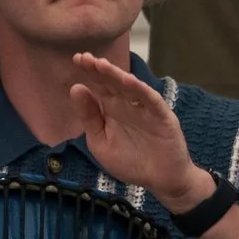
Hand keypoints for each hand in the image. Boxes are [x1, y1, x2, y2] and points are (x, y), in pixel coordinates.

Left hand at [69, 53, 205, 207]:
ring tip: (102, 65)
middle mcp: (128, 104)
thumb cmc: (130, 161)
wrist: (160, 181)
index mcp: (112, 109)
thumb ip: (89, 117)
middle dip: (99, 70)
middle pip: (112, 83)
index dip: (89, 72)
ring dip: (117, 76)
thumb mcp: (100, 142)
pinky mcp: (162, 117)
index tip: (76, 59)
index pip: (99, 86)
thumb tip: (76, 88)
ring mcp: (146, 109)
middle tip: (85, 58)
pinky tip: (129, 81)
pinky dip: (141, 91)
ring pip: (130, 88)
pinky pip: (151, 101)